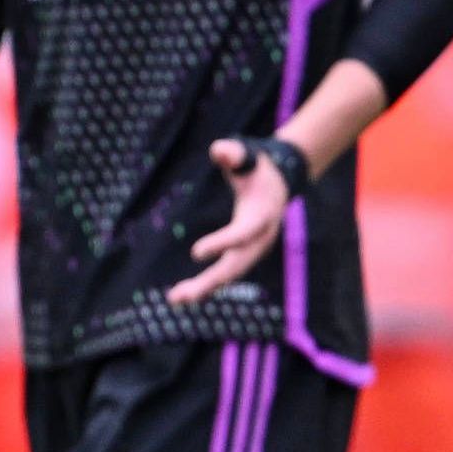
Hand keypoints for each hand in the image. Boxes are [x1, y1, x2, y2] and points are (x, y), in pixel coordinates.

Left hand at [168, 136, 302, 306]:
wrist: (278, 184)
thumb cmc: (257, 168)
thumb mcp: (249, 155)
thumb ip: (233, 153)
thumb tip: (218, 151)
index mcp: (262, 215)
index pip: (243, 234)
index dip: (222, 243)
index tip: (195, 252)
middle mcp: (260, 239)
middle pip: (236, 265)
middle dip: (209, 281)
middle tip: (181, 295)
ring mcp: (253, 251)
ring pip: (229, 275)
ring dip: (203, 288)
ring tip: (174, 299)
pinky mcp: (244, 255)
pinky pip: (225, 274)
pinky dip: (206, 285)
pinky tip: (182, 295)